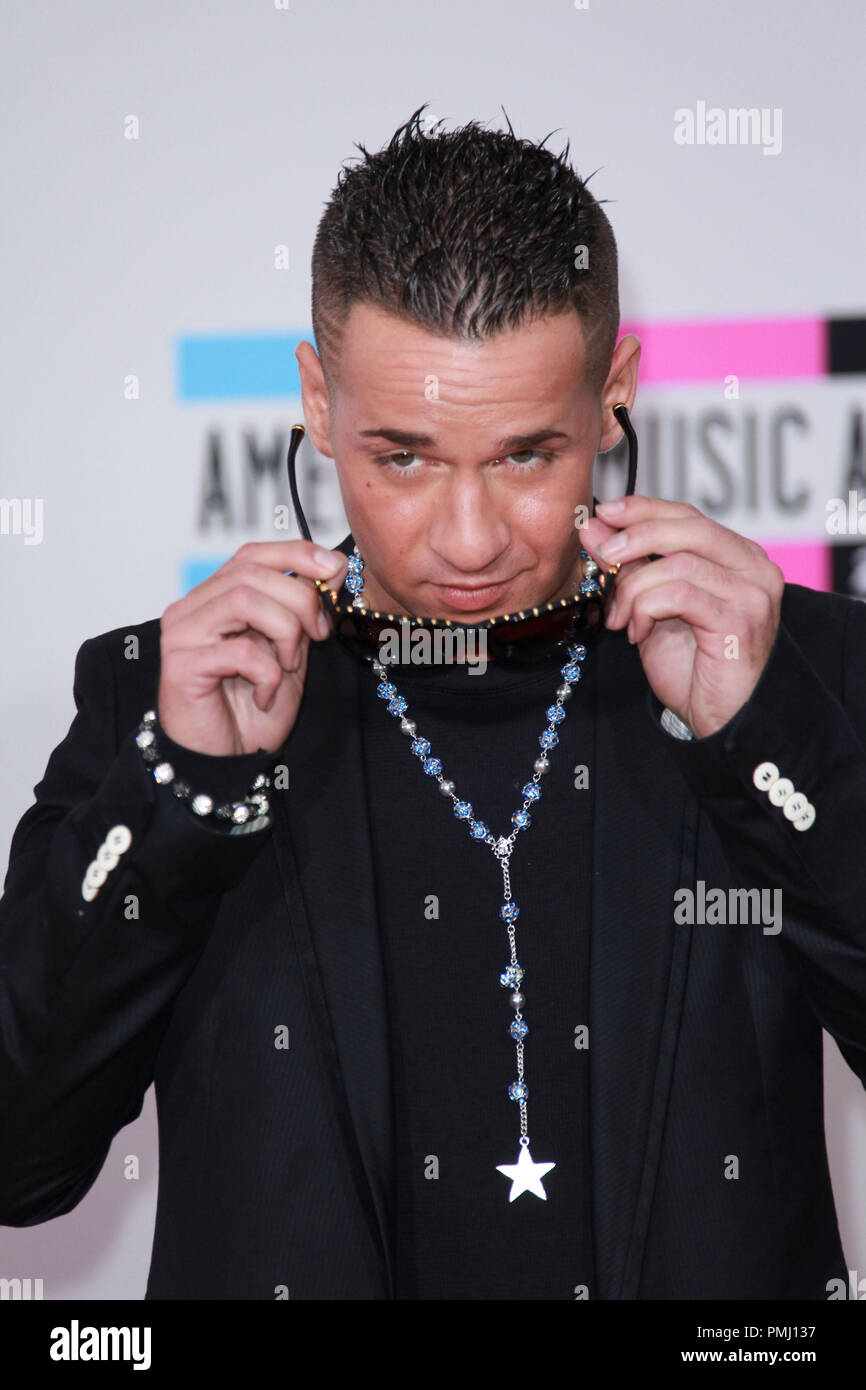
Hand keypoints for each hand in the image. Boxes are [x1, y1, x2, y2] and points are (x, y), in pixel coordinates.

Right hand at [158, 541, 347, 756]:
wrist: (228, 764)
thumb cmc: (253, 711)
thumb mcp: (290, 652)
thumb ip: (302, 612)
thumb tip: (335, 568)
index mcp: (214, 598)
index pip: (251, 554)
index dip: (296, 553)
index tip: (336, 569)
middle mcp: (190, 609)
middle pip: (251, 573)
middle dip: (300, 599)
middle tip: (320, 634)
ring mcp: (181, 635)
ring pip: (244, 600)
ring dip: (284, 632)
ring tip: (288, 666)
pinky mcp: (180, 665)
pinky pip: (240, 650)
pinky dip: (268, 673)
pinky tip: (264, 696)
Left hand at [578, 496, 784, 739]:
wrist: (719, 717)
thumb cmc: (692, 666)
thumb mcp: (650, 605)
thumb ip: (629, 563)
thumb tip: (594, 526)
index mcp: (738, 556)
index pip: (689, 515)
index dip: (644, 508)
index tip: (604, 512)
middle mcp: (754, 567)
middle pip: (689, 527)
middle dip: (636, 537)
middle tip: (604, 557)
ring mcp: (752, 593)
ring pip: (678, 563)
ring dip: (635, 588)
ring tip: (620, 618)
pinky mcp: (740, 620)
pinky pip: (679, 594)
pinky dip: (646, 609)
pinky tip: (637, 632)